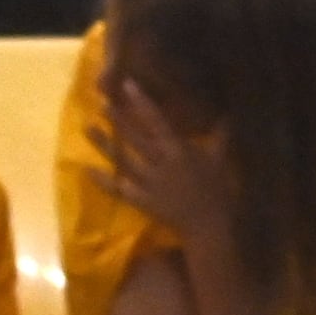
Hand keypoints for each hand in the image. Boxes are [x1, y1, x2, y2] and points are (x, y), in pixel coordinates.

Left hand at [96, 67, 239, 241]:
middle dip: (118, 119)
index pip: (157, 121)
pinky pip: (120, 189)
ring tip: (87, 127)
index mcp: (179, 151)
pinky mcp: (142, 201)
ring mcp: (149, 183)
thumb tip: (228, 115)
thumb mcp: (221, 162)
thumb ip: (221, 138)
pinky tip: (87, 169)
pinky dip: (104, 180)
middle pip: (135, 138)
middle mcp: (160, 164)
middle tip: (100, 102)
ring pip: (123, 160)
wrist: (211, 229)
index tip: (127, 84)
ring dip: (104, 144)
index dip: (141, 102)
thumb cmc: (219, 194)